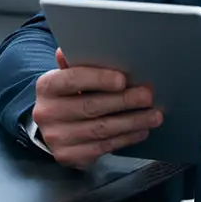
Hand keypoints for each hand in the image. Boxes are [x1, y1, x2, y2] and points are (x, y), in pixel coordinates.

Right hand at [32, 48, 163, 168]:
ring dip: (132, 122)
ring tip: (154, 115)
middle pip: (90, 106)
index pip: (72, 80)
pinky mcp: (68, 157)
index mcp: (46, 86)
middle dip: (124, 101)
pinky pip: (103, 147)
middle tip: (148, 96)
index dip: (98, 79)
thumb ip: (78, 62)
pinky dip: (126, 138)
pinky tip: (141, 130)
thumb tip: (85, 44)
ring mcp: (57, 138)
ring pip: (101, 129)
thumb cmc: (67, 94)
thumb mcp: (68, 75)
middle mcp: (47, 113)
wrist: (51, 126)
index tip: (122, 79)